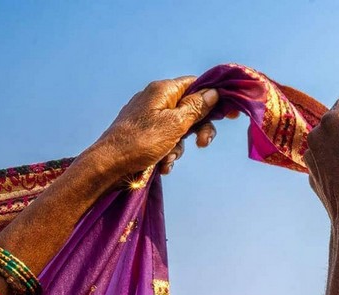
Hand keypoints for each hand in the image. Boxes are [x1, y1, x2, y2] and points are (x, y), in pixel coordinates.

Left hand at [88, 77, 220, 177]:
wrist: (109, 166)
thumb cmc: (141, 142)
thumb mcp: (175, 124)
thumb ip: (196, 108)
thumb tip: (213, 93)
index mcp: (163, 91)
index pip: (196, 85)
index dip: (215, 97)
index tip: (230, 113)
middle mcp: (156, 100)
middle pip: (191, 109)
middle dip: (199, 129)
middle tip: (203, 144)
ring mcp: (149, 118)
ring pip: (179, 130)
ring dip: (180, 147)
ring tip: (169, 158)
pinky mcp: (144, 135)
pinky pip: (166, 141)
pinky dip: (168, 154)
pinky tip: (162, 164)